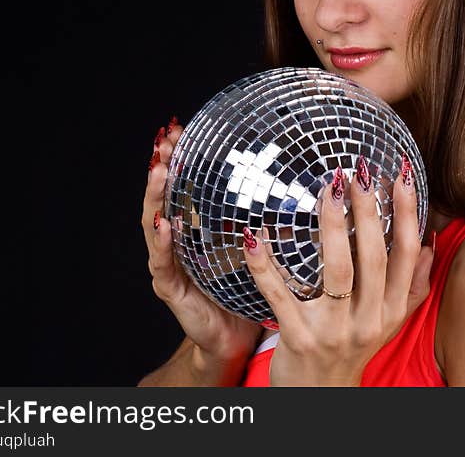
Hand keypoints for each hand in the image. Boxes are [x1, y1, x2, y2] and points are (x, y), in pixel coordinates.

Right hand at [142, 117, 261, 377]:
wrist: (236, 339)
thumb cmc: (250, 291)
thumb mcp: (264, 248)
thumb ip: (274, 218)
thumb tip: (309, 185)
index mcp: (200, 229)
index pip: (187, 185)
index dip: (183, 155)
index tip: (183, 125)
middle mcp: (180, 241)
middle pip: (166, 196)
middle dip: (163, 165)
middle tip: (165, 138)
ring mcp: (171, 264)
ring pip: (156, 223)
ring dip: (156, 195)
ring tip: (159, 169)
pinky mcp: (172, 289)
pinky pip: (164, 263)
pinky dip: (163, 242)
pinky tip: (165, 223)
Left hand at [243, 154, 434, 385]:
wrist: (319, 398)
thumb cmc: (352, 349)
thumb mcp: (390, 322)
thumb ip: (411, 284)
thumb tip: (428, 241)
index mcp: (391, 309)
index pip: (406, 254)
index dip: (408, 213)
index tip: (404, 175)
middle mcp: (368, 319)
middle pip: (374, 258)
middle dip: (369, 211)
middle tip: (359, 171)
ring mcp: (333, 330)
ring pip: (337, 272)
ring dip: (333, 227)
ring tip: (329, 190)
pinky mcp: (298, 338)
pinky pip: (280, 296)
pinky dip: (265, 266)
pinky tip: (254, 237)